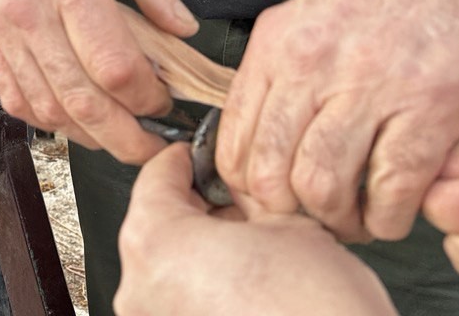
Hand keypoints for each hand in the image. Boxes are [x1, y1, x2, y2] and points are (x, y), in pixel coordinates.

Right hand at [0, 0, 198, 163]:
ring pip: (47, 109)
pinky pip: (15, 97)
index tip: (167, 98)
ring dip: (88, 135)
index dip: (148, 96)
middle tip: (153, 145)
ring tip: (119, 136)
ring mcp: (3, 30)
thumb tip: (182, 28)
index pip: (113, 65)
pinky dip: (47, 119)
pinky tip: (74, 117)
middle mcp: (30, 12)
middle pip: (82, 102)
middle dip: (125, 137)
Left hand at [116, 143, 396, 315]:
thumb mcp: (288, 223)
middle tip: (239, 204)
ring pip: (169, 268)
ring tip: (252, 250)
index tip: (200, 158)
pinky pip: (180, 304)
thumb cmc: (317, 312)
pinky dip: (205, 290)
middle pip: (158, 226)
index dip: (186, 160)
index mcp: (156, 243)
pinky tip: (248, 287)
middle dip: (199, 211)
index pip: (155, 178)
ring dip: (202, 253)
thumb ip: (248, 195)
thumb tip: (238, 187)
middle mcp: (141, 289)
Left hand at [216, 0, 458, 241]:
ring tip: (358, 220)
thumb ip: (285, 71)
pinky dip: (391, 218)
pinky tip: (398, 212)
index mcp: (279, 41)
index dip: (246, 192)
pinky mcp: (431, 105)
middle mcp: (313, 62)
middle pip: (269, 172)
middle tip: (316, 221)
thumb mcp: (319, 13)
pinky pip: (391, 188)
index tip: (270, 207)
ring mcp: (371, 83)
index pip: (232, 141)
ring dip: (339, 221)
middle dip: (289, 214)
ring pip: (321, 186)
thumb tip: (260, 140)